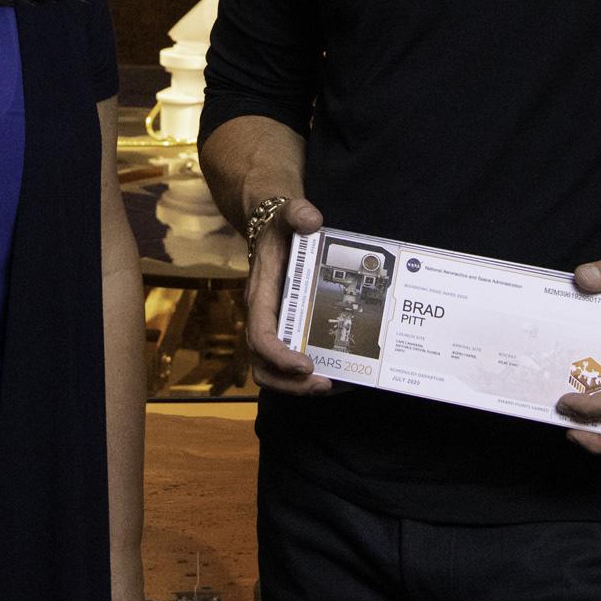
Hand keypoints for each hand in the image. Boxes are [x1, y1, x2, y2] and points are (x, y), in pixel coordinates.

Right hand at [240, 195, 330, 396]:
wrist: (271, 230)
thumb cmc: (279, 228)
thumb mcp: (287, 215)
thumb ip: (296, 213)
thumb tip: (310, 219)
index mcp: (260, 296)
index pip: (260, 335)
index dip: (279, 355)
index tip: (305, 364)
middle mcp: (263, 318)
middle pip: (263, 366)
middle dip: (291, 383)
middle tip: (324, 385)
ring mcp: (273, 328)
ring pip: (273, 373)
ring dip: (300, 386)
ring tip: (334, 386)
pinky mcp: (286, 332)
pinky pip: (290, 364)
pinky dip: (311, 376)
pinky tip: (340, 374)